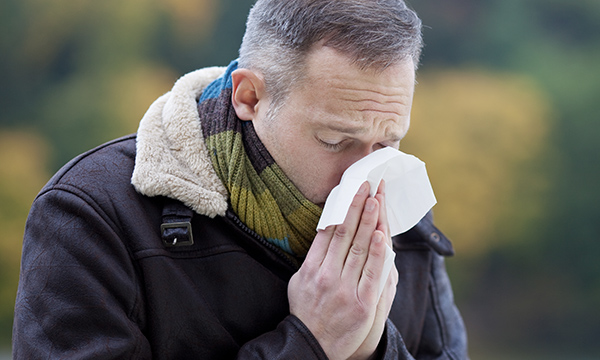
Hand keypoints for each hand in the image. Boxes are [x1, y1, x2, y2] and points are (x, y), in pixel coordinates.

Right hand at [288, 181, 395, 359]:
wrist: (312, 346)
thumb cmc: (307, 311)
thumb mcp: (298, 282)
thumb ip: (313, 257)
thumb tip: (326, 230)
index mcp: (310, 268)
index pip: (327, 231)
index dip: (341, 208)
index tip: (350, 189)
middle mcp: (325, 275)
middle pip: (344, 234)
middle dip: (357, 206)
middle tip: (367, 184)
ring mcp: (343, 289)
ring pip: (359, 248)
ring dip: (369, 221)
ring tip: (376, 199)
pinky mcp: (361, 304)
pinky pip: (372, 273)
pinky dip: (378, 253)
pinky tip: (382, 234)